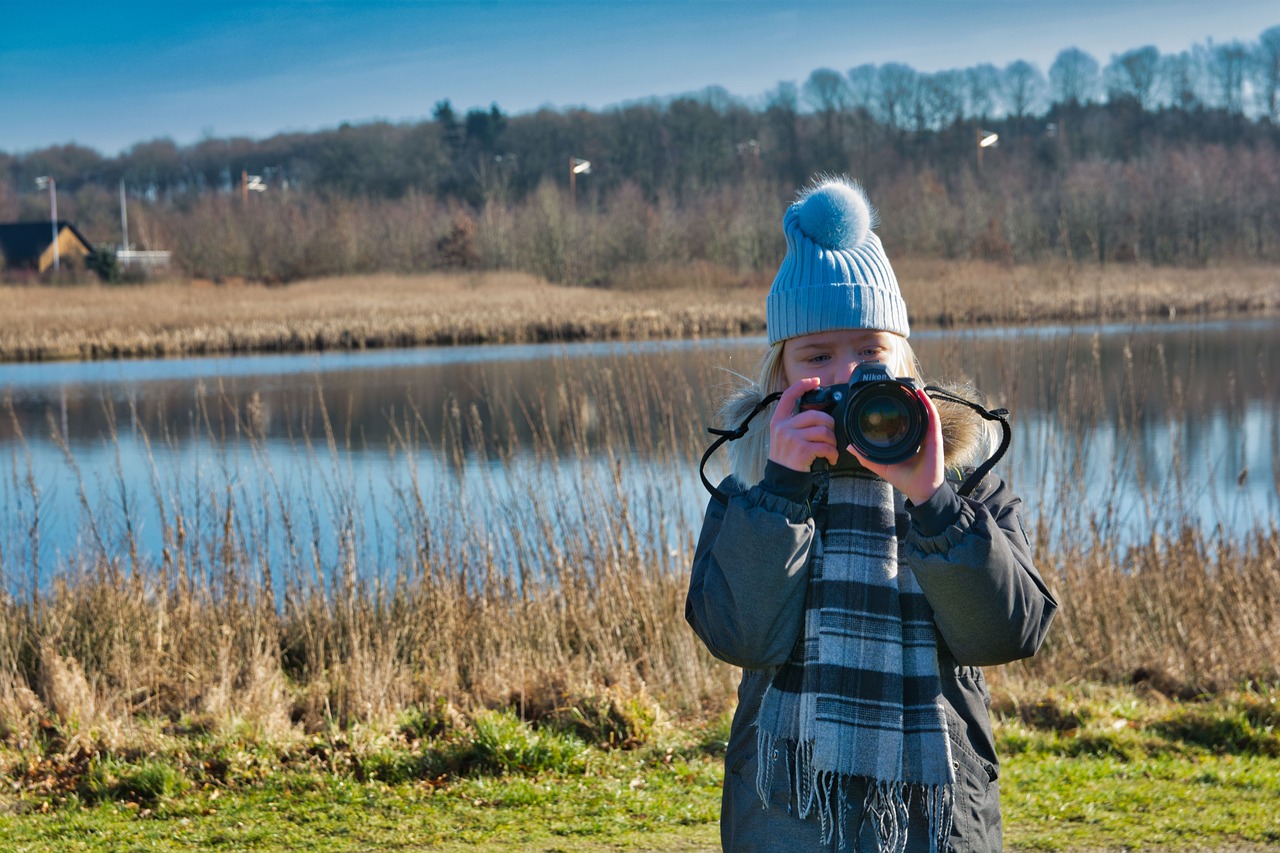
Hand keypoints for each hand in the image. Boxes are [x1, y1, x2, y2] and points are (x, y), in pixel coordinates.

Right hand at [767, 378, 839, 471]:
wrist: (781, 480)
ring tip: (830, 449)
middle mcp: (783, 427)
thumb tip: (818, 414)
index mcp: (778, 420)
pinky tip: (830, 458)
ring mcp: (792, 438)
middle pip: (815, 415)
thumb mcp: (783, 436)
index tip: (816, 381)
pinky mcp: (802, 450)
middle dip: (829, 425)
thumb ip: (794, 423)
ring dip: (832, 442)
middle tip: (830, 436)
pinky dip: (832, 454)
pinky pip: (826, 446)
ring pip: (823, 431)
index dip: (803, 385)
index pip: (789, 396)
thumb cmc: (787, 458)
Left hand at [847, 388, 944, 504]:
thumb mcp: (881, 465)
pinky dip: (927, 405)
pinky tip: (920, 395)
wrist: (921, 491)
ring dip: (919, 399)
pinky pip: (932, 418)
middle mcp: (919, 436)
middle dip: (909, 401)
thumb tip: (850, 447)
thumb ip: (866, 456)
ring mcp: (928, 435)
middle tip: (899, 389)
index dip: (899, 410)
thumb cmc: (905, 479)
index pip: (905, 421)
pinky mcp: (934, 438)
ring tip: (911, 387)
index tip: (888, 399)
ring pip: (925, 412)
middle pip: (915, 414)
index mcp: (908, 440)